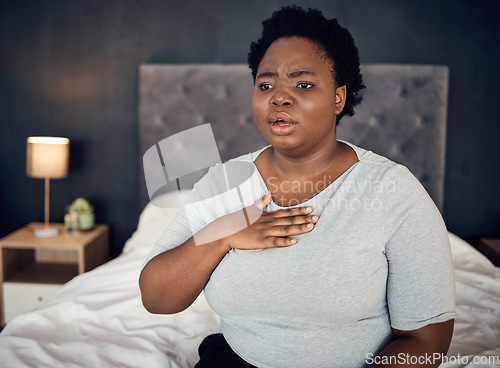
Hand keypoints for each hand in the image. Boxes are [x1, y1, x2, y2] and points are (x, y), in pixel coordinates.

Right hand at [194, 192, 318, 249]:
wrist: (226, 230)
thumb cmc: (238, 220)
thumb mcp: (250, 209)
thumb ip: (261, 203)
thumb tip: (267, 193)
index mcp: (267, 216)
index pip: (286, 212)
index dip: (299, 211)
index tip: (311, 209)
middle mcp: (268, 223)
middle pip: (289, 220)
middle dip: (304, 219)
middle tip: (318, 218)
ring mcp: (265, 232)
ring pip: (285, 230)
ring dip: (299, 228)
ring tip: (311, 227)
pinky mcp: (260, 242)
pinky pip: (274, 242)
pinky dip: (285, 242)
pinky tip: (294, 241)